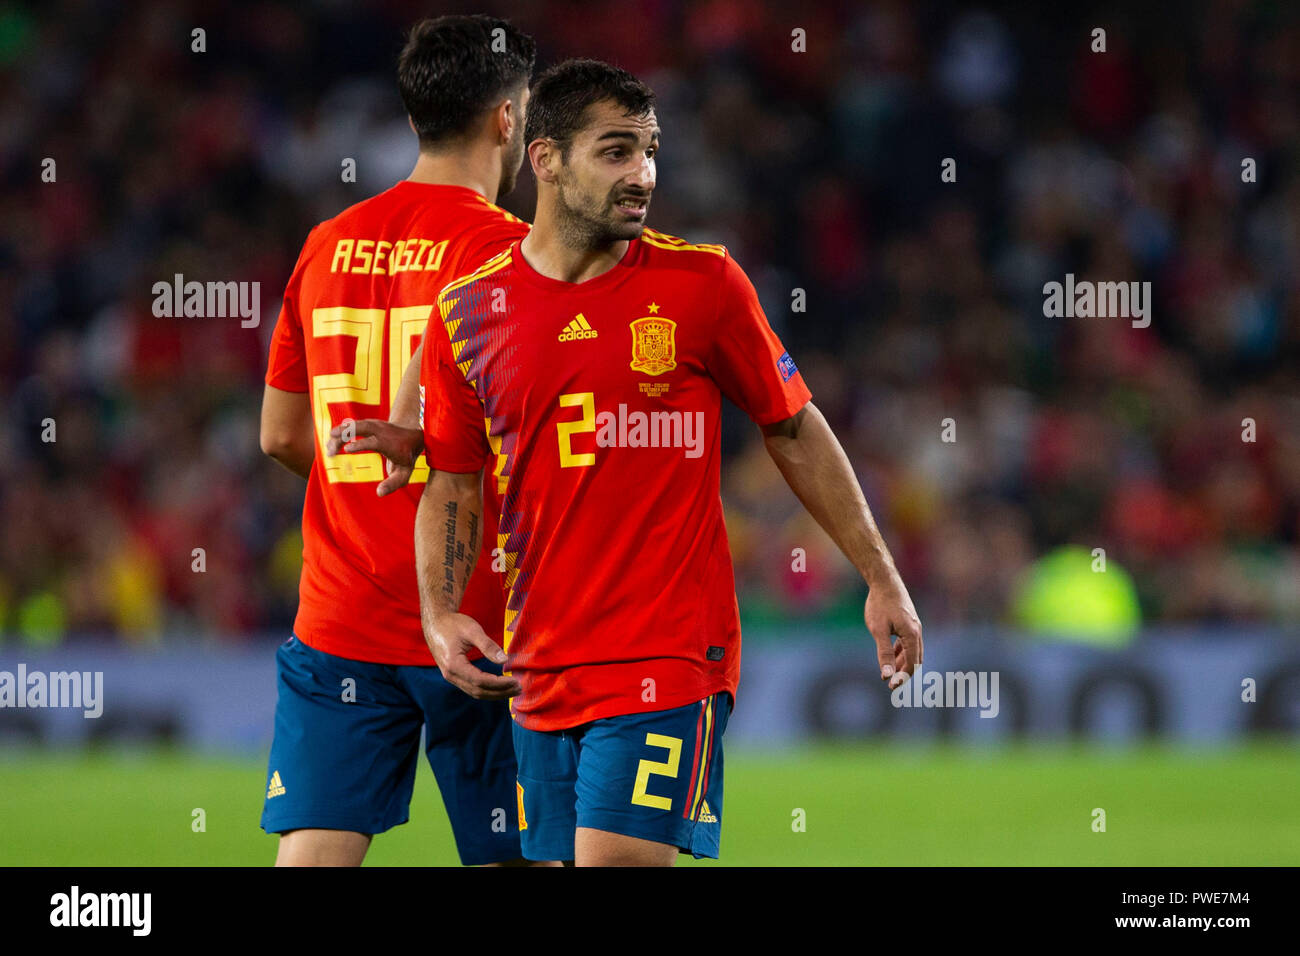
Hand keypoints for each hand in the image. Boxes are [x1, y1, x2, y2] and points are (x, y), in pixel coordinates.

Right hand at [326, 419, 424, 496]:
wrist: (411, 435)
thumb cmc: (406, 458)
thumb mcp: (403, 473)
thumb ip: (393, 484)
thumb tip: (379, 493)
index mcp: (388, 442)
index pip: (373, 441)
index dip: (360, 445)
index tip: (346, 450)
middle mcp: (380, 430)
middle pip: (361, 426)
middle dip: (345, 431)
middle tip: (331, 441)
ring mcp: (373, 424)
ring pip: (354, 424)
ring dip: (339, 433)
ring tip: (329, 450)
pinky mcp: (367, 424)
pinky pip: (352, 425)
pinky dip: (341, 432)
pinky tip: (331, 443)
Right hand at [425, 612, 520, 699]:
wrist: (435, 623)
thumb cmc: (453, 624)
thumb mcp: (472, 630)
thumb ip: (488, 646)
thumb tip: (505, 660)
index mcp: (454, 665)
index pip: (480, 681)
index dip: (499, 683)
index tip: (515, 681)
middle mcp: (451, 675)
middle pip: (479, 691)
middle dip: (500, 692)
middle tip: (518, 688)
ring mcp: (451, 677)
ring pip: (475, 692)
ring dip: (495, 693)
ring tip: (512, 690)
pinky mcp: (454, 675)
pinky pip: (471, 688)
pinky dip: (487, 690)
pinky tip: (499, 687)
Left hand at [864, 572, 922, 690]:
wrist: (884, 581)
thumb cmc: (880, 604)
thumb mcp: (878, 630)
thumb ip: (883, 653)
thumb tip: (887, 674)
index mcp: (912, 635)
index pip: (912, 664)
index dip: (902, 677)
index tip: (891, 686)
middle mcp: (917, 631)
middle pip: (915, 659)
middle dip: (904, 673)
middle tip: (891, 684)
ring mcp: (914, 626)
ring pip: (913, 651)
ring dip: (903, 663)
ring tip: (889, 672)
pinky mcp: (909, 622)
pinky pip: (908, 642)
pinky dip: (901, 652)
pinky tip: (890, 655)